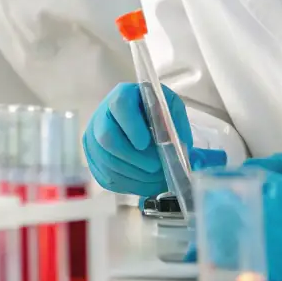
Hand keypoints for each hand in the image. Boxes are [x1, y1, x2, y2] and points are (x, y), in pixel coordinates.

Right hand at [83, 82, 191, 196]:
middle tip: (157, 168)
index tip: (145, 143)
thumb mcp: (171, 109)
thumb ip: (177, 126)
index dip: (132, 126)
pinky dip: (129, 185)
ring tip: (157, 179)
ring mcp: (94, 139)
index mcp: (123, 95)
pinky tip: (146, 183)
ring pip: (107, 162)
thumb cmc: (157, 112)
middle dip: (135, 159)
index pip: (120, 105)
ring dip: (135, 176)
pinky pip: (106, 177)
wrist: (142, 121)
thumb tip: (187, 153)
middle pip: (107, 139)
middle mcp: (102, 115)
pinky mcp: (94, 159)